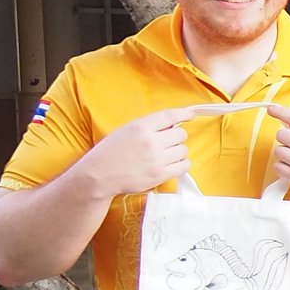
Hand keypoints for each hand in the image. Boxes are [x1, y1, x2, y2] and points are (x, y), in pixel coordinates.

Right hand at [76, 105, 202, 195]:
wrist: (99, 175)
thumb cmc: (110, 152)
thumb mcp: (126, 131)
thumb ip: (148, 126)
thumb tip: (172, 123)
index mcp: (140, 127)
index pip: (170, 116)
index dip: (184, 114)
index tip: (190, 115)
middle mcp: (150, 141)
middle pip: (181, 134)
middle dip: (177, 137)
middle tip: (168, 142)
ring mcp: (156, 159)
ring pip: (184, 150)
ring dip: (178, 152)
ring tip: (167, 155)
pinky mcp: (160, 175)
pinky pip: (184, 166)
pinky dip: (181, 164)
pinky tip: (172, 164)